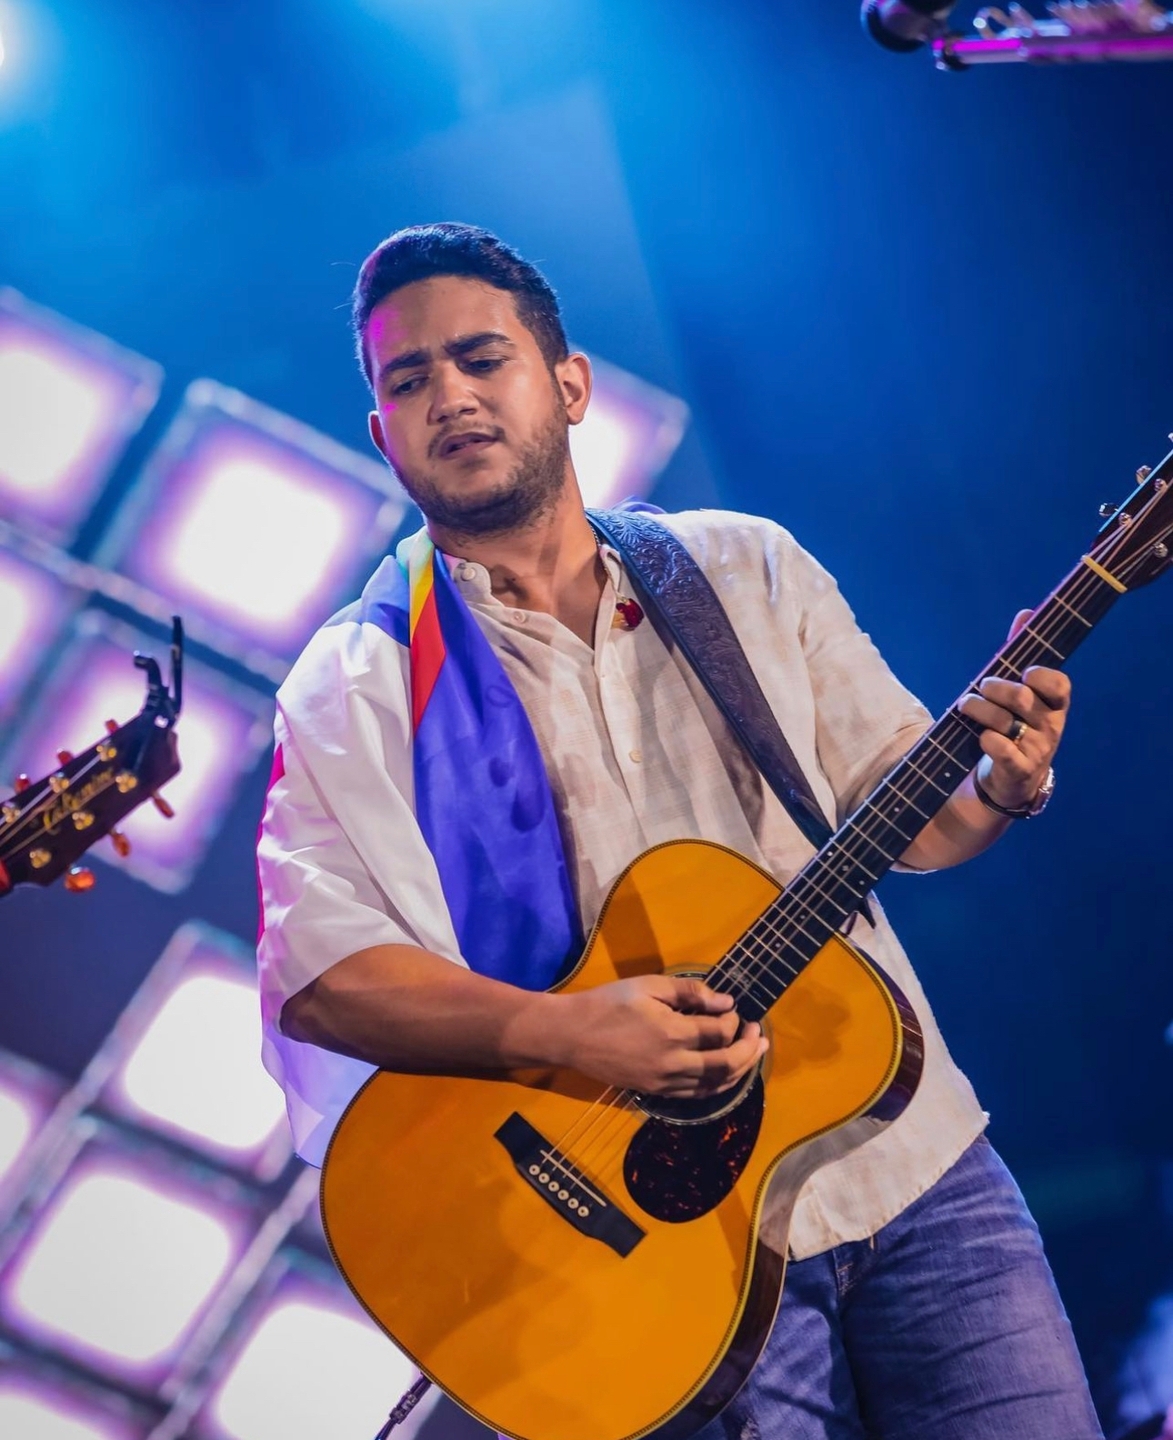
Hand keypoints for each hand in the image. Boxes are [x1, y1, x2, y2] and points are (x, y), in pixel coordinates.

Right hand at [553, 975, 766, 1097]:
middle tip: (759, 1034)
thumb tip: (725, 1001)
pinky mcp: (656, 1093)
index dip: (734, 1019)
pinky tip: (724, 1074)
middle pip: (726, 1064)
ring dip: (740, 1070)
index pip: (720, 1031)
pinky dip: (717, 1085)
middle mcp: (674, 1063)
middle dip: (749, 1049)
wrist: (571, 1036)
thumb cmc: (608, 1003)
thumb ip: (689, 992)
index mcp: (672, 1033)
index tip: (733, 1008)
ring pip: (715, 1085)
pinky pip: (697, 1095)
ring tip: (753, 1055)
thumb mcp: (648, 985)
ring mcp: (665, 1083)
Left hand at [958, 609, 1070, 810]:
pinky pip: (1001, 750)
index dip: (1042, 677)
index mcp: (1055, 705)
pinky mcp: (1018, 770)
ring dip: (978, 710)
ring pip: (1005, 722)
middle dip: (994, 687)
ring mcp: (1036, 750)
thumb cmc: (1015, 725)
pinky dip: (986, 740)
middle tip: (980, 686)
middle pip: (1022, 698)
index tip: (1024, 672)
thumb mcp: (1022, 692)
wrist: (1011, 778)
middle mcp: (1050, 727)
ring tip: (965, 706)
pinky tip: (979, 736)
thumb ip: (1022, 653)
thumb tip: (1025, 613)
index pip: (1060, 686)